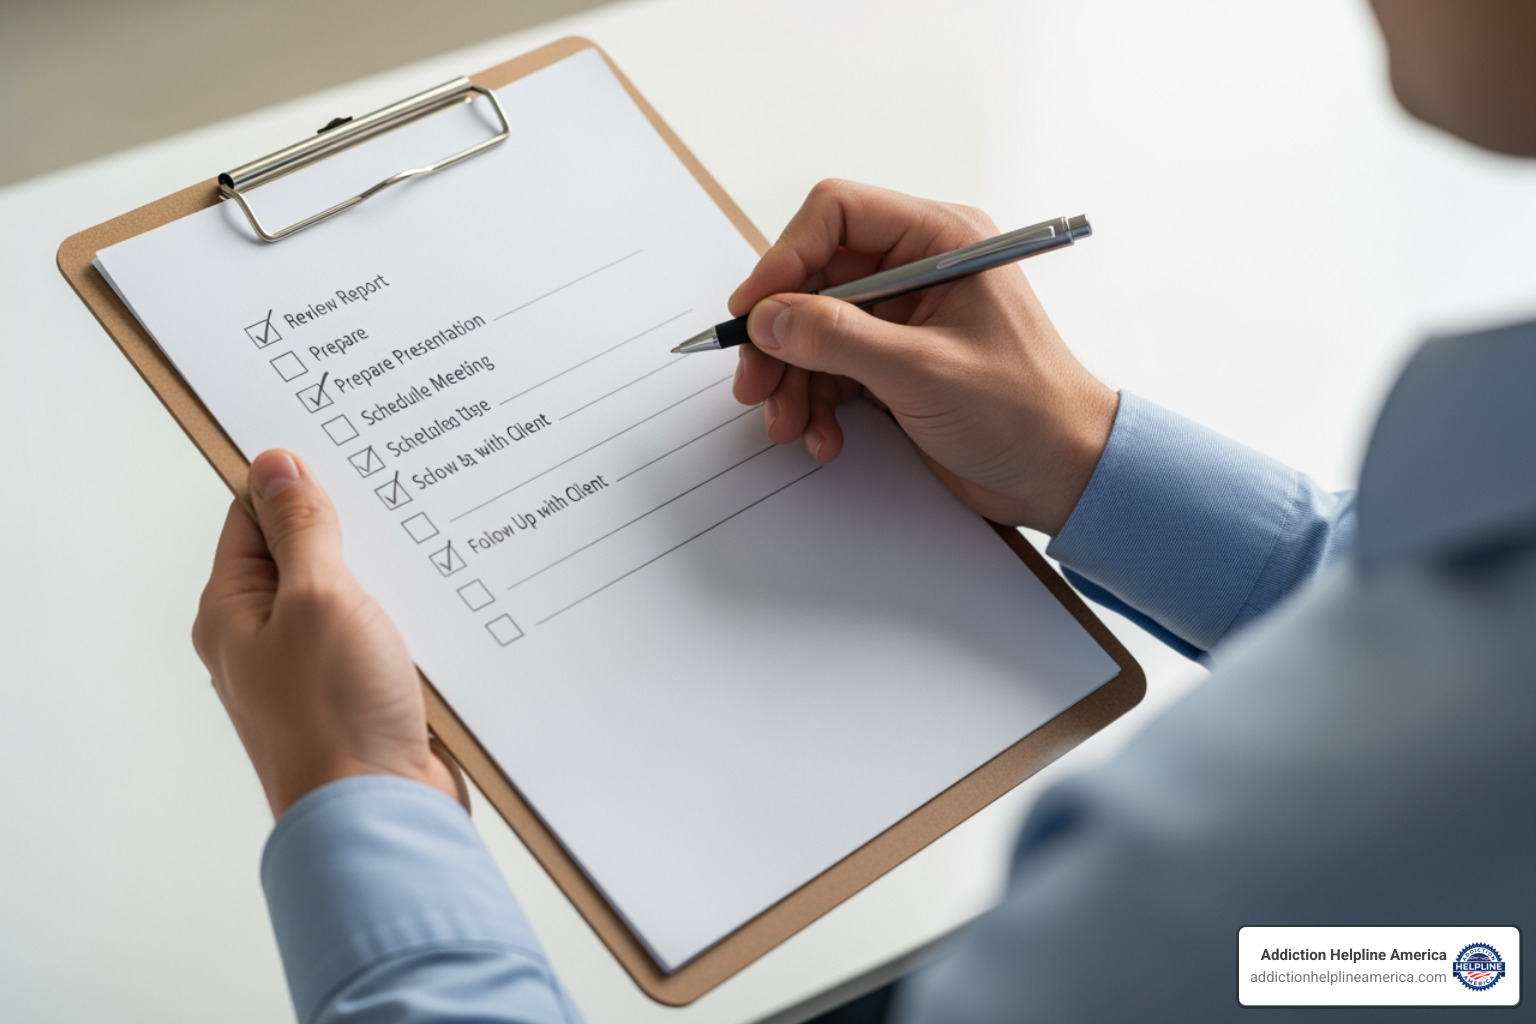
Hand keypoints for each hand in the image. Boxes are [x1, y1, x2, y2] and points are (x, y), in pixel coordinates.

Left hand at [193, 450, 461, 817]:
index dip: (292, 482)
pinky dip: (408, 611)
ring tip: (424, 538)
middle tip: (393, 486)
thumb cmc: (334, 718)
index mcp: (234, 613)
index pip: (252, 520)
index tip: (338, 446)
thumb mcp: (318, 599)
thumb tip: (275, 465)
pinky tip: (441, 596)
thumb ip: (301, 529)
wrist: (382, 814)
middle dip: (349, 523)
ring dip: (386, 570)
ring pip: (351, 592)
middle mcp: (268, 641)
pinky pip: (383, 632)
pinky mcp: (363, 693)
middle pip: (304, 554)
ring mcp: (317, 669)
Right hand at [730, 180, 1117, 533]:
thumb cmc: (1026, 413)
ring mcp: (904, 318)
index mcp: (941, 241)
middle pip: (814, 278)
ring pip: (814, 329)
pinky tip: (823, 437)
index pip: (837, 215)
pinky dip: (816, 403)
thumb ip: (839, 339)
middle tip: (755, 381)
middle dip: (780, 335)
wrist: (1064, 476)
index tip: (754, 310)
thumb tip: (769, 317)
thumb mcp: (924, 372)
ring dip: (792, 379)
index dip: (785, 257)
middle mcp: (918, 269)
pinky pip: (831, 369)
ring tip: (788, 425)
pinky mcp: (895, 363)